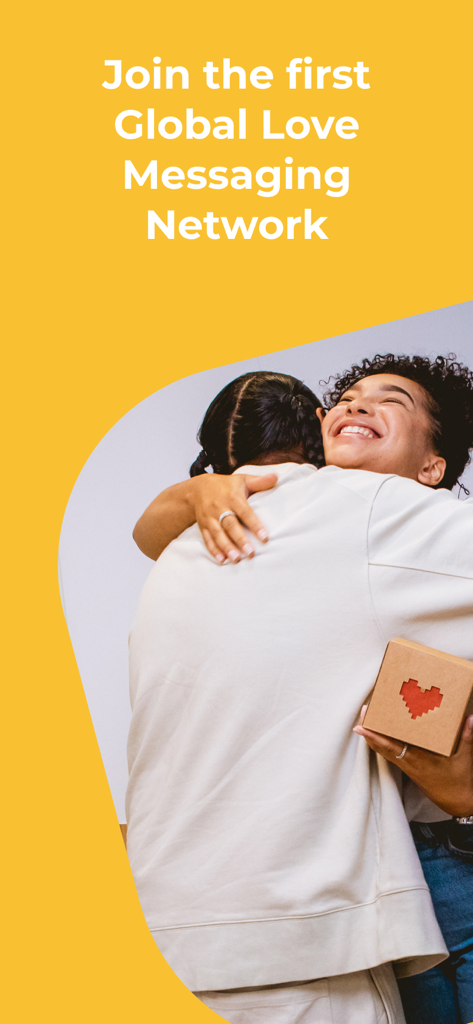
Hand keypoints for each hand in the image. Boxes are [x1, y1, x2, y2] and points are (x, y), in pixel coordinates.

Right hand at [193, 472, 277, 561]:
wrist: (198, 488)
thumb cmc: (226, 485)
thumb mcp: (242, 480)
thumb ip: (259, 481)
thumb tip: (276, 477)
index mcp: (232, 497)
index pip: (245, 512)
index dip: (255, 524)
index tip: (264, 537)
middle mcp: (219, 508)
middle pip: (230, 525)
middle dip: (239, 539)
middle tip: (250, 553)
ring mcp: (209, 518)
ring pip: (217, 534)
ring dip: (226, 547)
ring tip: (236, 559)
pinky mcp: (202, 526)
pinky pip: (207, 539)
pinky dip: (214, 550)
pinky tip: (222, 560)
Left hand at [353, 714, 472, 816]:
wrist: (458, 803)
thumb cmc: (460, 781)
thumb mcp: (466, 758)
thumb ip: (467, 737)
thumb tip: (471, 718)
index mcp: (418, 759)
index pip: (391, 746)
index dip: (375, 736)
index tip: (361, 725)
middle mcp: (409, 763)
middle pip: (381, 746)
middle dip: (370, 730)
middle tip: (364, 712)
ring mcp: (407, 767)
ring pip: (384, 750)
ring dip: (374, 736)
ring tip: (368, 718)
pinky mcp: (409, 768)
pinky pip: (390, 754)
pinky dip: (382, 743)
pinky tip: (380, 733)